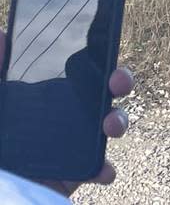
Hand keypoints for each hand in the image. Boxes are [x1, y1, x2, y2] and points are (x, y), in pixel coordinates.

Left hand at [0, 29, 134, 196]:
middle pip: (102, 91)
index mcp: (46, 97)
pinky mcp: (76, 172)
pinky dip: (106, 168)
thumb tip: (0, 35)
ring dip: (118, 121)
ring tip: (111, 127)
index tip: (107, 53)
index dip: (99, 61)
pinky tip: (103, 170)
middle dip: (119, 82)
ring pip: (109, 125)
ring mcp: (74, 144)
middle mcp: (65, 116)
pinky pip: (99, 168)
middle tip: (117, 82)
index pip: (79, 72)